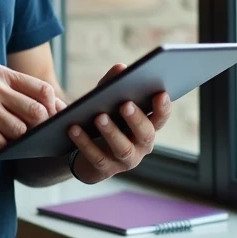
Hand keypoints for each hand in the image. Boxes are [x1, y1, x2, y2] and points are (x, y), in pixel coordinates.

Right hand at [0, 65, 62, 157]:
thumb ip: (19, 97)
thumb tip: (59, 110)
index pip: (43, 89)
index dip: (52, 109)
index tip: (50, 123)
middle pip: (36, 112)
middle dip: (35, 130)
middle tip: (23, 138)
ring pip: (20, 132)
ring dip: (11, 142)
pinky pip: (1, 145)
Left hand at [67, 63, 172, 183]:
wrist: (87, 153)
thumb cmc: (105, 120)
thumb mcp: (107, 101)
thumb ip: (113, 84)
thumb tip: (120, 68)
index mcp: (148, 126)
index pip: (161, 117)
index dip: (163, 107)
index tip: (160, 93)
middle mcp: (141, 145)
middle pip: (145, 134)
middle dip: (136, 119)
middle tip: (125, 104)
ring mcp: (125, 160)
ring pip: (122, 148)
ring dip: (111, 131)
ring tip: (99, 116)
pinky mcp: (105, 169)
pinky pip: (96, 157)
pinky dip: (85, 142)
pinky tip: (74, 128)